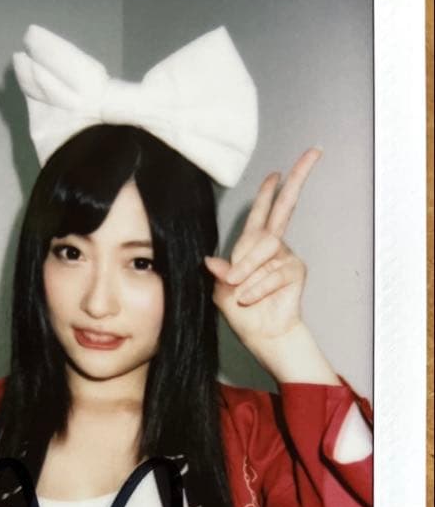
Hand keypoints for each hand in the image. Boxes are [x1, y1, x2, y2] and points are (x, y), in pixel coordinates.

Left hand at [204, 148, 321, 358]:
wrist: (263, 335)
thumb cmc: (244, 312)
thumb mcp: (221, 291)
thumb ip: (219, 274)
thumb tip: (212, 262)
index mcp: (254, 245)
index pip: (264, 212)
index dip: (270, 191)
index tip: (278, 172)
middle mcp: (274, 246)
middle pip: (282, 210)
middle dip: (290, 190)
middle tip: (293, 190)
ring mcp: (286, 256)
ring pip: (265, 249)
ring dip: (247, 273)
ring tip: (241, 293)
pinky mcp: (295, 270)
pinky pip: (272, 271)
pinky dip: (257, 288)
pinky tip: (250, 299)